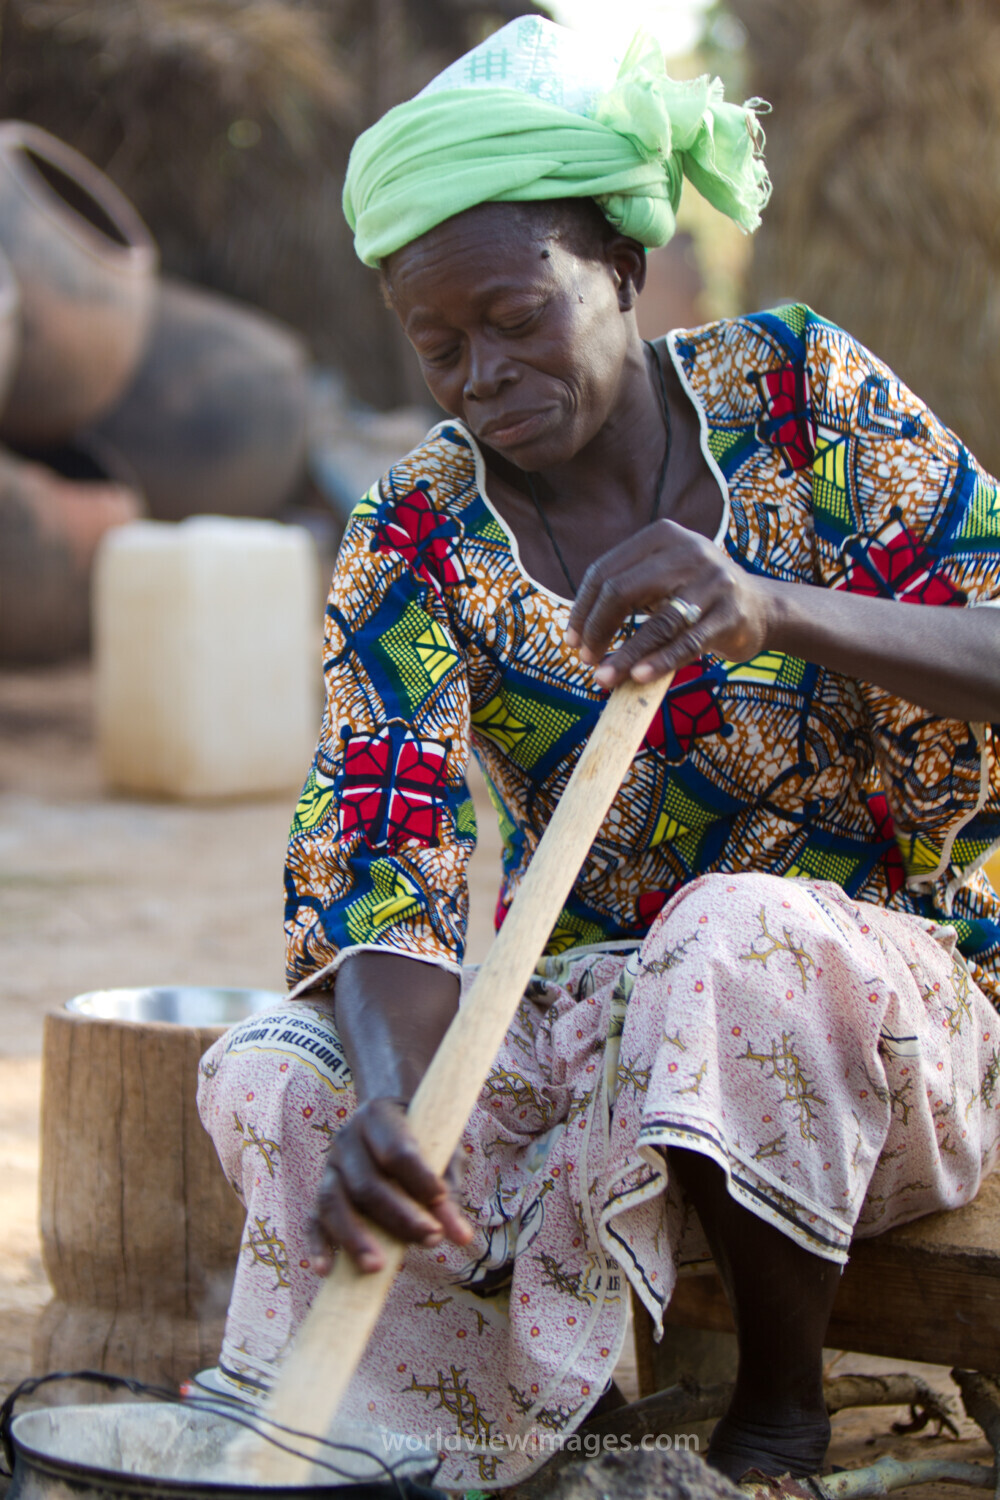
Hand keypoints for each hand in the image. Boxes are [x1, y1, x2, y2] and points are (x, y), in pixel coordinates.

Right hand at [308, 1096, 472, 1274]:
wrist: (391, 1118)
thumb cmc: (423, 1138)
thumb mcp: (441, 1152)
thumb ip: (447, 1190)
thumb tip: (460, 1237)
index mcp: (378, 1116)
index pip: (396, 1150)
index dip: (419, 1178)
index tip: (442, 1200)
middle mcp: (347, 1139)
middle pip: (366, 1183)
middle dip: (399, 1216)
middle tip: (431, 1239)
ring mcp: (329, 1167)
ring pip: (332, 1203)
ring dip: (354, 1238)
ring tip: (377, 1267)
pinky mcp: (319, 1194)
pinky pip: (313, 1221)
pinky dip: (318, 1245)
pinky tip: (326, 1270)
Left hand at [565, 519, 772, 686]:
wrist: (761, 607)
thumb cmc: (696, 596)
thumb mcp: (662, 576)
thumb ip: (626, 588)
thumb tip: (579, 630)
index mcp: (662, 536)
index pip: (605, 571)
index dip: (582, 608)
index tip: (572, 639)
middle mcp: (688, 552)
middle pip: (622, 590)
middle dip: (596, 629)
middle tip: (586, 659)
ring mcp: (713, 582)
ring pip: (656, 622)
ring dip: (625, 655)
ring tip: (603, 678)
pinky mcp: (730, 614)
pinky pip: (687, 643)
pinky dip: (660, 662)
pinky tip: (639, 677)